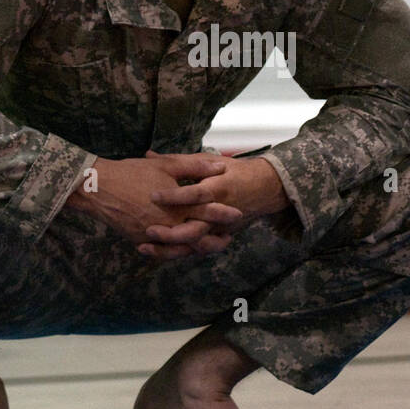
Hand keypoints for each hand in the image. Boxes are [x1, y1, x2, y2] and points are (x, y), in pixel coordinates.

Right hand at [67, 151, 244, 259]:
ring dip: (197, 248)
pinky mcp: (141, 241)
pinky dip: (176, 252)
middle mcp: (167, 224)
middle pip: (198, 235)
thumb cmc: (132, 172)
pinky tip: (183, 249)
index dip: (224, 213)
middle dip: (215, 237)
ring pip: (182, 248)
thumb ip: (195, 167)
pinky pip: (163, 251)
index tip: (238, 214)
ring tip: (210, 246)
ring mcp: (154, 236)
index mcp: (176, 204)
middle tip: (228, 237)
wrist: (99, 188)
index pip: (206, 211)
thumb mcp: (166, 164)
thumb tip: (219, 167)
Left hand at [142, 151, 289, 256]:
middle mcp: (220, 212)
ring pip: (195, 246)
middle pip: (196, 230)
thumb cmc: (234, 170)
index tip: (152, 196)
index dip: (174, 196)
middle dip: (171, 234)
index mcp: (218, 188)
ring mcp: (220, 228)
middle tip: (148, 231)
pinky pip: (198, 250)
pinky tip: (157, 253)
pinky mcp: (219, 237)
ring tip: (144, 247)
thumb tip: (149, 155)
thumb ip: (179, 161)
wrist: (265, 188)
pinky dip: (178, 254)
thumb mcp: (208, 161)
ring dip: (170, 250)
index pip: (196, 195)